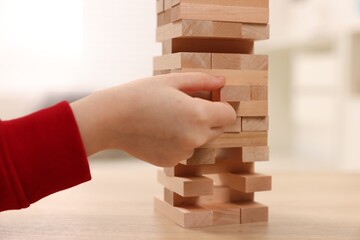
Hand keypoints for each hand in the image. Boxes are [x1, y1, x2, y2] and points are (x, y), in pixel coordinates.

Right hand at [70, 73, 235, 166]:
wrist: (111, 120)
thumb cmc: (141, 94)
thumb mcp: (172, 81)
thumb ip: (202, 80)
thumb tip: (222, 81)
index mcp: (198, 115)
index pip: (229, 115)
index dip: (221, 106)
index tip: (208, 99)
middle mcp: (195, 138)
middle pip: (218, 129)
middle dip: (209, 118)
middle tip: (185, 107)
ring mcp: (183, 153)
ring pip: (200, 140)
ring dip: (192, 131)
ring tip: (167, 119)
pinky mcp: (171, 162)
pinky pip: (184, 150)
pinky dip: (178, 142)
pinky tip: (159, 132)